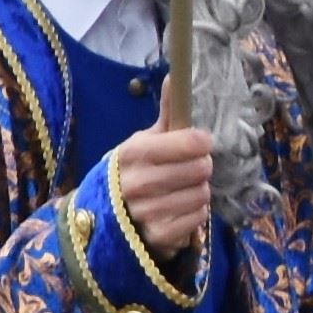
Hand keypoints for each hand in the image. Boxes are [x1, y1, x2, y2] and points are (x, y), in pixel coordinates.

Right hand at [109, 122, 216, 262]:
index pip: (191, 142)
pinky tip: (179, 209)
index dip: (201, 142)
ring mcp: (147, 212)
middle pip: (200, 168)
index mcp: (134, 152)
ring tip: (181, 190)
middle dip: (200, 167)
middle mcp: (137, 182)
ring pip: (202, 194)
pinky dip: (196, 213)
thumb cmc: (136, 171)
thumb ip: (167, 113)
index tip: (198, 144)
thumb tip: (174, 76)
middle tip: (188, 170)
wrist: (110, 216)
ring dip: (198, 191)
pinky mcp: (159, 236)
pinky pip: (199, 217)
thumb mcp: (145, 141)